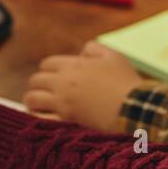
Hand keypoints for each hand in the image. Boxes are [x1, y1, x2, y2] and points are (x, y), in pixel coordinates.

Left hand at [24, 42, 140, 131]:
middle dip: (37, 86)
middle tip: (41, 93)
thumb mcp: (113, 56)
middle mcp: (63, 82)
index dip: (47, 71)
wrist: (135, 108)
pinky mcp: (65, 120)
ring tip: (36, 107)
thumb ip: (94, 48)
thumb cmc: (126, 82)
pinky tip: (40, 120)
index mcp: (73, 65)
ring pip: (32, 99)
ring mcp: (62, 102)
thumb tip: (81, 52)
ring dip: (32, 102)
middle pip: (36, 80)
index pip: (47, 64)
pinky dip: (37, 118)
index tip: (51, 79)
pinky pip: (40, 118)